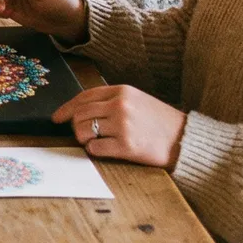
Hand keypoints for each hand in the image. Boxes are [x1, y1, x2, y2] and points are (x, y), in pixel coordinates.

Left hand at [54, 84, 185, 168]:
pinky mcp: (126, 146)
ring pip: (83, 131)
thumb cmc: (160, 122)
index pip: (84, 97)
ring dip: (82, 139)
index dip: (66, 108)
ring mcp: (123, 125)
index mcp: (122, 91)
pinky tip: (103, 150)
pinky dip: (93, 151)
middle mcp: (120, 105)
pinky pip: (95, 148)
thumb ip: (112, 101)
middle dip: (74, 126)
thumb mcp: (138, 100)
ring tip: (93, 142)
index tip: (56, 117)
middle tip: (80, 135)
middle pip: (80, 114)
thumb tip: (80, 110)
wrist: (186, 139)